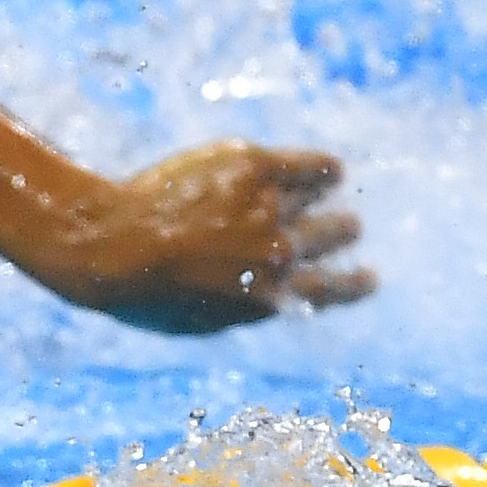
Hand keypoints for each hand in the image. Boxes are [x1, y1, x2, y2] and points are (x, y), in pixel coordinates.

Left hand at [51, 143, 371, 333]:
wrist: (116, 248)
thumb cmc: (142, 292)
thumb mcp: (199, 321)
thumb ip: (241, 310)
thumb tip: (265, 304)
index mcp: (271, 298)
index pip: (332, 291)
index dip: (355, 284)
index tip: (369, 278)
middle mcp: (281, 254)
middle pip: (332, 237)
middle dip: (341, 231)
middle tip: (346, 225)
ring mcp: (270, 209)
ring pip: (318, 199)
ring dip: (327, 196)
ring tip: (333, 184)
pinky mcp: (255, 169)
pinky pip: (306, 165)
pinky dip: (321, 167)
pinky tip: (327, 167)